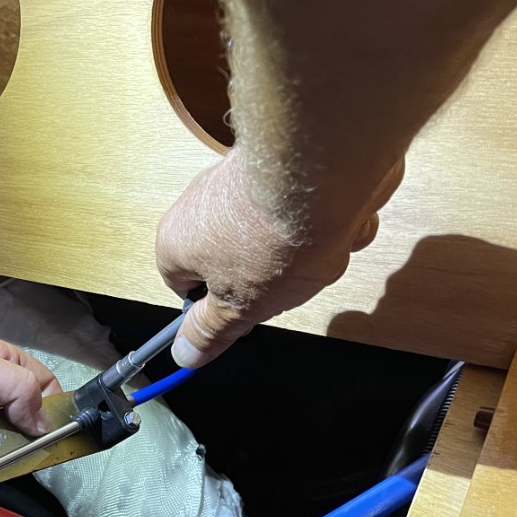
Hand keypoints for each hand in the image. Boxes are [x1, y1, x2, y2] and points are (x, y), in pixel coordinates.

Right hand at [157, 149, 403, 366]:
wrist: (321, 171)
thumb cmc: (270, 240)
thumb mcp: (240, 306)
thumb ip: (212, 330)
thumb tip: (185, 355)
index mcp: (177, 241)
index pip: (182, 284)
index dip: (215, 303)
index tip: (241, 312)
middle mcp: (201, 203)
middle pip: (232, 257)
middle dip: (267, 275)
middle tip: (286, 283)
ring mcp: (243, 178)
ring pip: (275, 232)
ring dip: (303, 249)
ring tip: (319, 249)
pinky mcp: (284, 161)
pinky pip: (305, 203)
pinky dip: (326, 218)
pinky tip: (339, 222)